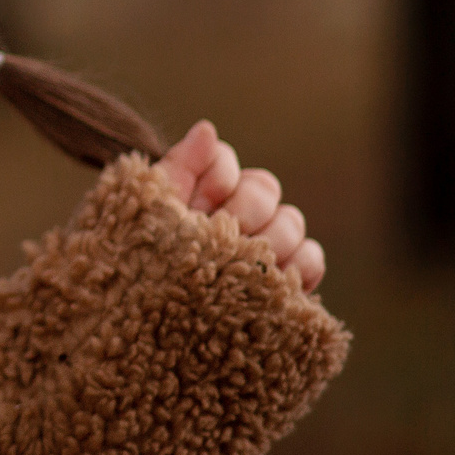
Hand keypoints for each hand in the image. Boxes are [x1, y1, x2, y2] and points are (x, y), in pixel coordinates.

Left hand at [153, 119, 324, 292]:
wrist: (146, 326)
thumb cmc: (142, 266)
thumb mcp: (149, 216)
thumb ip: (177, 169)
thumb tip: (207, 128)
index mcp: (200, 193)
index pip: (224, 161)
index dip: (216, 177)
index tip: (195, 205)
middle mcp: (238, 213)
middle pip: (264, 187)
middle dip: (241, 210)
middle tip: (219, 238)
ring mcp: (266, 246)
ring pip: (291, 220)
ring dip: (267, 238)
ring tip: (238, 264)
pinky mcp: (288, 281)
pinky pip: (311, 258)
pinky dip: (296, 265)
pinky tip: (269, 280)